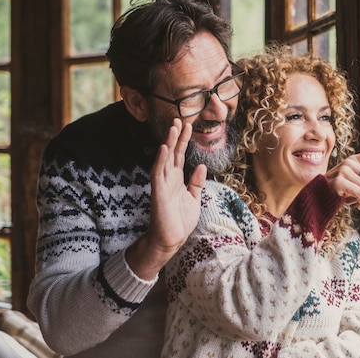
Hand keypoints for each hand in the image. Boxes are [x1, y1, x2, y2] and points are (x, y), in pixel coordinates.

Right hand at [126, 118, 206, 279]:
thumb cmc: (180, 221)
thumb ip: (196, 182)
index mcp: (177, 179)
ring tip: (173, 128)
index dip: (183, 141)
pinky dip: (160, 161)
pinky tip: (164, 148)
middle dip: (176, 136)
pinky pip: (158, 173)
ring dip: (169, 143)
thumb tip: (201, 166)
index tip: (188, 125)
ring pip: (165, 159)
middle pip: (172, 153)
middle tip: (179, 119)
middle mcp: (169, 179)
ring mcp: (163, 184)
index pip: (180, 155)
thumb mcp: (194, 198)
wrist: (172, 240)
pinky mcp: (158, 193)